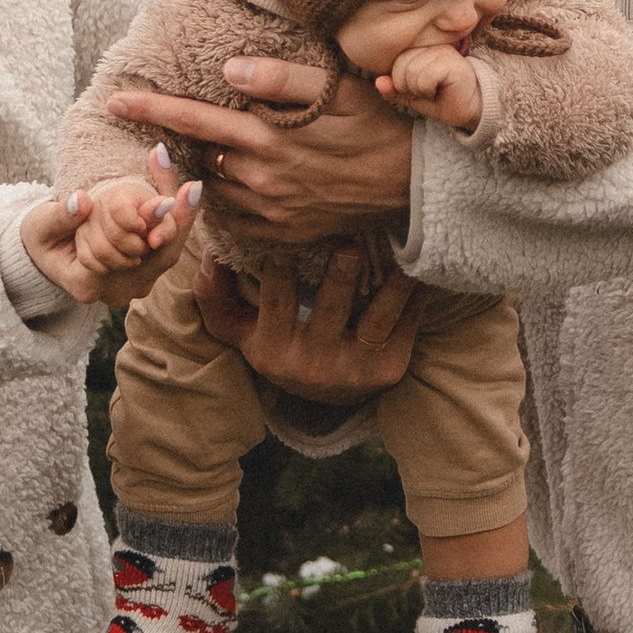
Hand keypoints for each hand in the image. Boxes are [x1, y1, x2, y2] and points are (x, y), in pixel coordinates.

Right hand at [22, 147, 201, 307]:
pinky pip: (165, 249)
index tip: (165, 199)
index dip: (147, 226)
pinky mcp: (142, 274)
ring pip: (167, 254)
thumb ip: (60, 216)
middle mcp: (114, 292)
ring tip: (190, 188)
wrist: (47, 253)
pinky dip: (173, 224)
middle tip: (190, 188)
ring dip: (179, 220)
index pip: (124, 255)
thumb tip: (81, 201)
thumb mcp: (40, 225)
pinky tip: (183, 196)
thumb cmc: (42, 238)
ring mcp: (131, 286)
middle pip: (158, 259)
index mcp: (85, 284)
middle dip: (176, 222)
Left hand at [105, 61, 413, 241]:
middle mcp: (262, 179)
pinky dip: (229, 200)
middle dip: (181, 144)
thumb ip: (281, 80)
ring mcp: (273, 211)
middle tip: (173, 128)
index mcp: (268, 140)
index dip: (153, 110)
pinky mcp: (286, 232)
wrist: (417, 181)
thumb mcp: (338, 90)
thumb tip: (229, 72)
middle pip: (199, 159)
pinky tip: (238, 183)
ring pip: (216, 189)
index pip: (195, 122)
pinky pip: (239, 219)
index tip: (116, 101)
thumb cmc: (379, 123)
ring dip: (206, 171)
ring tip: (213, 152)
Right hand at [193, 241, 423, 401]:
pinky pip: (406, 326)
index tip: (289, 235)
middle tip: (349, 244)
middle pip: (330, 312)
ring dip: (391, 285)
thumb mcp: (239, 329)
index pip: (275, 303)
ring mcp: (354, 368)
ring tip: (400, 254)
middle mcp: (313, 363)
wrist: (326, 397)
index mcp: (273, 349)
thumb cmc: (279, 345)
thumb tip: (210, 257)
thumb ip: (214, 295)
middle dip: (340, 277)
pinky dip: (416, 294)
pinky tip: (422, 265)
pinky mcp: (389, 369)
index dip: (281, 270)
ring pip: (376, 320)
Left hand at [379, 41, 486, 132]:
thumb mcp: (413, 97)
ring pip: (410, 73)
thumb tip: (378, 82)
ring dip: (420, 91)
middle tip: (428, 92)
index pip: (395, 63)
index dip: (402, 84)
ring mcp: (442, 51)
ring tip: (435, 91)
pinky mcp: (451, 61)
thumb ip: (394, 89)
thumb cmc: (443, 100)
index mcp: (421, 50)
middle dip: (409, 88)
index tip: (421, 89)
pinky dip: (428, 91)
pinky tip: (442, 90)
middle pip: (399, 67)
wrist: (471, 110)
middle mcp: (432, 46)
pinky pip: (424, 78)